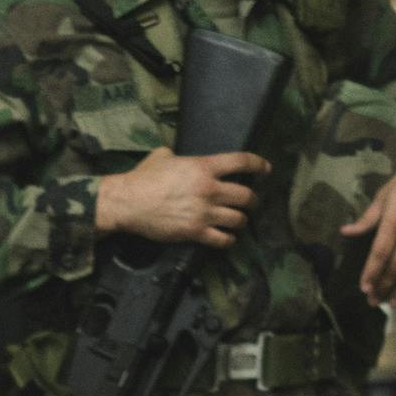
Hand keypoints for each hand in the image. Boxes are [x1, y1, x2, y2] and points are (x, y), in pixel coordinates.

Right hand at [95, 146, 271, 248]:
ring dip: (241, 220)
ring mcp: (204, 213)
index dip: (258, 164)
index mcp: (204, 167)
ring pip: (238, 219)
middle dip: (253, 200)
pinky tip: (227, 238)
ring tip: (239, 221)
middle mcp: (210, 189)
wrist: (129, 202)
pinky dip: (228, 239)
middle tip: (251, 202)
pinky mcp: (195, 232)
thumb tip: (178, 158)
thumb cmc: (143, 177)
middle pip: (246, 195)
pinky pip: (222, 239)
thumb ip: (179, 157)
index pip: (241, 162)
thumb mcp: (163, 156)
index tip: (266, 169)